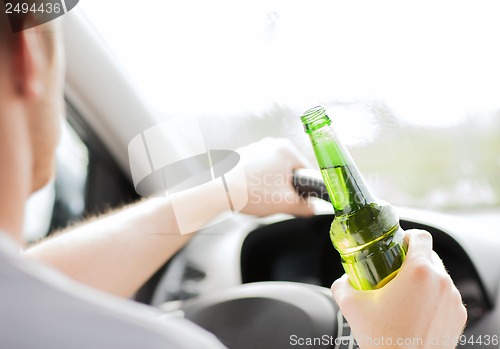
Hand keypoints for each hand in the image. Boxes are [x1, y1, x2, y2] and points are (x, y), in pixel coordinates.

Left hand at [228, 138, 314, 217]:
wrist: (218, 191)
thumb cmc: (250, 192)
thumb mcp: (285, 203)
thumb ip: (305, 206)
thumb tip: (310, 208)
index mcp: (285, 149)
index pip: (307, 171)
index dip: (306, 190)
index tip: (300, 200)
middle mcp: (270, 144)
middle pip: (289, 172)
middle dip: (285, 189)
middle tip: (277, 200)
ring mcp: (254, 149)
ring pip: (273, 173)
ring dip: (271, 187)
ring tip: (261, 197)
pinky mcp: (242, 156)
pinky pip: (257, 172)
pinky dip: (257, 183)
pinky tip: (250, 193)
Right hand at [331, 230, 466, 348]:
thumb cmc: (383, 340)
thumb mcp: (351, 305)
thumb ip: (343, 284)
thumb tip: (344, 279)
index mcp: (419, 272)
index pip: (421, 237)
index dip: (408, 236)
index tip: (398, 245)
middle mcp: (441, 283)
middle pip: (429, 256)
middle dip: (411, 260)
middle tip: (393, 272)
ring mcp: (453, 301)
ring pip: (438, 277)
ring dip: (422, 280)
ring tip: (403, 295)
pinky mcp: (458, 317)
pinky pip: (445, 297)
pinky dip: (432, 298)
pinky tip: (414, 311)